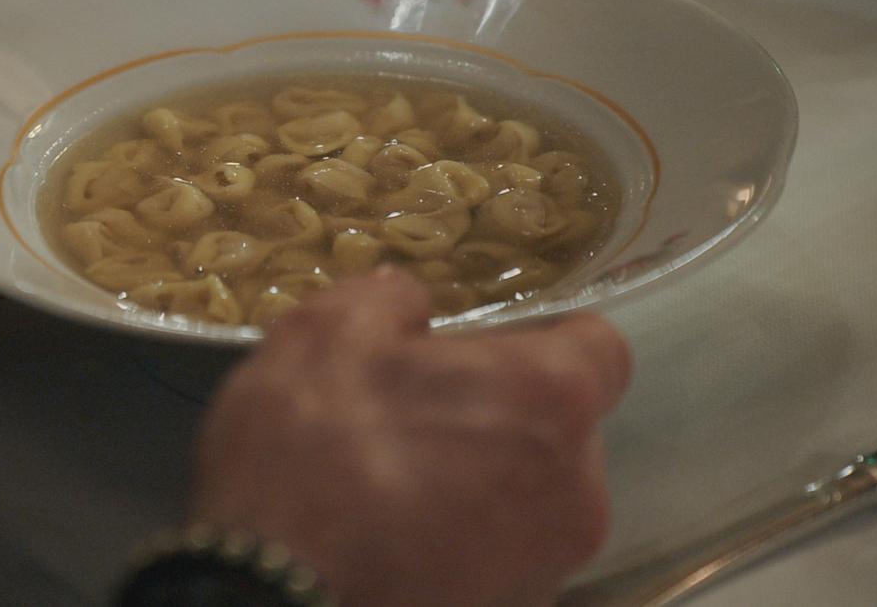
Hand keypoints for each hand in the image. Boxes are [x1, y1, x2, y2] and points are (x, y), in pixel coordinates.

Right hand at [190, 268, 631, 606]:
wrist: (274, 593)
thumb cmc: (311, 452)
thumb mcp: (324, 334)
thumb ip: (386, 299)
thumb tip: (408, 302)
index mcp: (549, 398)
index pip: (601, 348)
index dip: (549, 336)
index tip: (491, 342)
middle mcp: (577, 488)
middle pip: (561, 429)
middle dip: (501, 414)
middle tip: (417, 411)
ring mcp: (548, 566)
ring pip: (530, 498)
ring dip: (482, 481)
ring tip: (396, 481)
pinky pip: (499, 556)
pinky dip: (461, 540)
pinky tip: (393, 535)